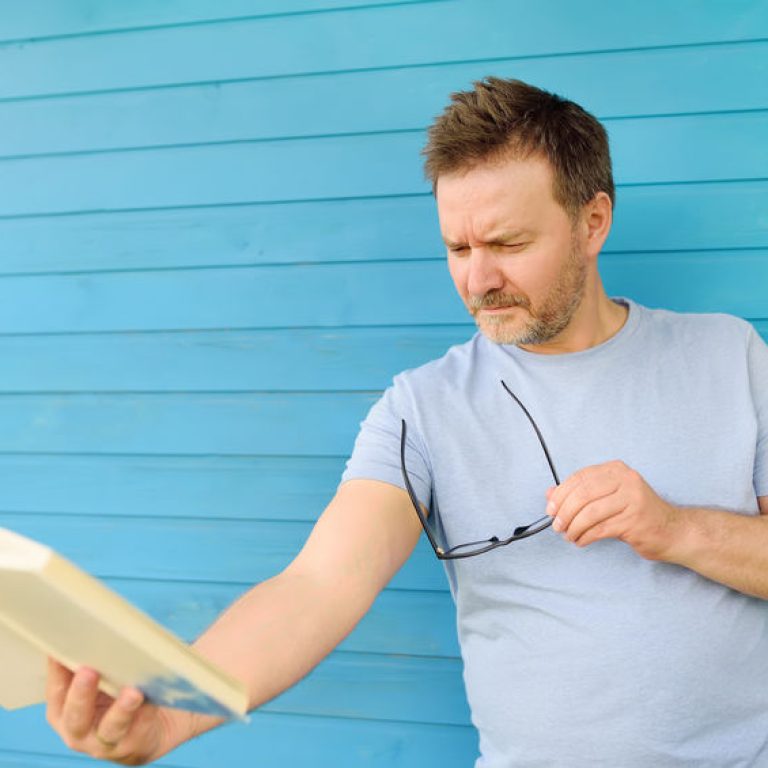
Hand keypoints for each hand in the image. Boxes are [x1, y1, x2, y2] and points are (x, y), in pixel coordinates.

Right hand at [46, 660, 185, 765]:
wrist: (153, 726)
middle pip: (76, 716)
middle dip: (81, 694)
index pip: (56, 691)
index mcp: (64, 712)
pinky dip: (148, 712)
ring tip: (133, 692)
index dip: (57, 672)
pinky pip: (141, 728)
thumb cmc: (118, 696)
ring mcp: (105, 743)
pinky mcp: (133, 746)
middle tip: (88, 671)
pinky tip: (154, 699)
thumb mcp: (99, 681)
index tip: (60, 650)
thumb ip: (92, 662)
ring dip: (122, 709)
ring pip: (111, 727)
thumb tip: (94, 624)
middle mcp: (79, 732)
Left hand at [545, 460, 681, 560]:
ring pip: (590, 513)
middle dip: (564, 512)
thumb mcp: (608, 497)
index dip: (561, 494)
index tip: (550, 509)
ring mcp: (632, 500)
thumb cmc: (636, 513)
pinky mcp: (634, 521)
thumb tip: (550, 494)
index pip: (580, 478)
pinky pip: (600, 529)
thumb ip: (580, 493)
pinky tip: (581, 541)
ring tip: (569, 536)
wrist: (673, 531)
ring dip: (574, 527)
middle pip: (583, 494)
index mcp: (616, 470)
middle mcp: (626, 480)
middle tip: (557, 526)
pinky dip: (585, 536)